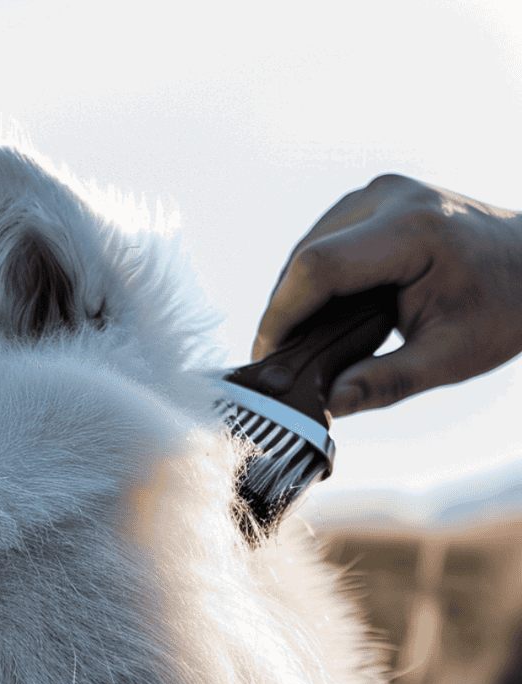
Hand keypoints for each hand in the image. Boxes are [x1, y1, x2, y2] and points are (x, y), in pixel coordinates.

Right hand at [253, 174, 521, 415]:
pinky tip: (321, 319)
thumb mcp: (452, 356)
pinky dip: (311, 285)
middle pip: (304, 259)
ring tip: (301, 347)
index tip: (268, 358)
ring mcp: (377, 193)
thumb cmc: (505, 308)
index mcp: (411, 230)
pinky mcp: (371, 202)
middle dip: (285, 314)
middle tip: (285, 365)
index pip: (317, 267)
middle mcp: (388, 198)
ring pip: (306, 251)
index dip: (281, 315)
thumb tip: (329, 407)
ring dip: (295, 300)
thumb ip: (386, 383)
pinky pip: (321, 243)